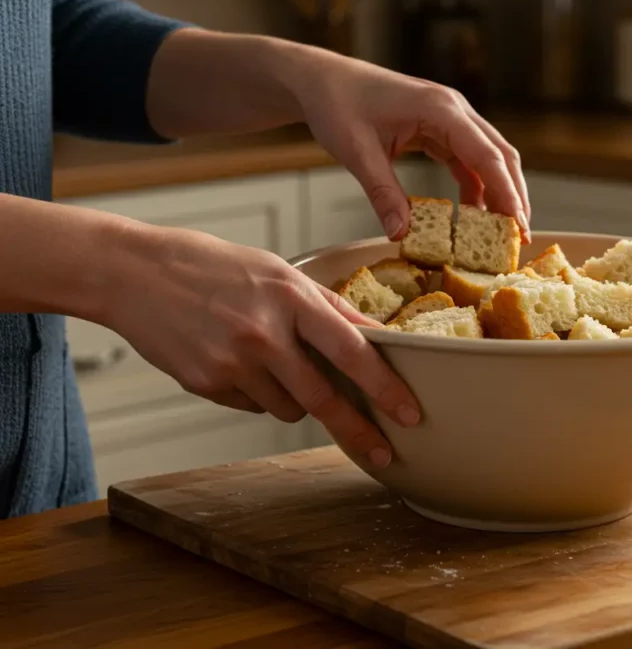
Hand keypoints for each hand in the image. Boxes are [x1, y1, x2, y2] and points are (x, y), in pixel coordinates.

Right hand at [102, 224, 418, 468]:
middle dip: (359, 431)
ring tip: (270, 361)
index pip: (352, 349)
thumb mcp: (277, 271)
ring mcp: (233, 364)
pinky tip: (236, 361)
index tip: (410, 412)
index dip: (385, 386)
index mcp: (290, 297)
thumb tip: (374, 336)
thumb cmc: (212, 266)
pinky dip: (257, 394)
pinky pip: (252, 406)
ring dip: (296, 399)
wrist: (134, 273)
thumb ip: (326, 306)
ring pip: (289, 409)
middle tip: (384, 452)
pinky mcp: (207, 385)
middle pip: (324, 398)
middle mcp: (263, 335)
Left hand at [286, 50, 530, 241]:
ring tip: (504, 231)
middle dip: (515, 196)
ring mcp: (450, 118)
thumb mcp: (357, 151)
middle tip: (521, 237)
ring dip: (500, 192)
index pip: (487, 155)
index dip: (507, 193)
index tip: (518, 226)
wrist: (322, 79)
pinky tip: (475, 213)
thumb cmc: (337, 105)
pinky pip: (468, 159)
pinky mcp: (441, 128)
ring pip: (490, 158)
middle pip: (500, 155)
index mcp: (440, 108)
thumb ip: (383, 193)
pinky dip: (477, 186)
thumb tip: (400, 235)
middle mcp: (454, 109)